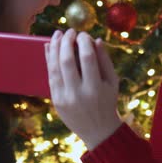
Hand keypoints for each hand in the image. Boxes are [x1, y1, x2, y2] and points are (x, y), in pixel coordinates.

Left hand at [46, 29, 121, 149]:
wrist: (98, 131)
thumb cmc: (108, 102)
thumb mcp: (112, 82)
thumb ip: (105, 60)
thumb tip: (96, 39)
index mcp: (95, 88)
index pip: (87, 58)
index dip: (84, 42)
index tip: (84, 34)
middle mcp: (78, 93)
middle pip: (67, 60)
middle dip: (66, 41)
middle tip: (69, 31)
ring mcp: (64, 98)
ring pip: (54, 67)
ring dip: (54, 47)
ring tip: (57, 34)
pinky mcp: (55, 100)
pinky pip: (50, 76)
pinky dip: (49, 60)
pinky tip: (50, 47)